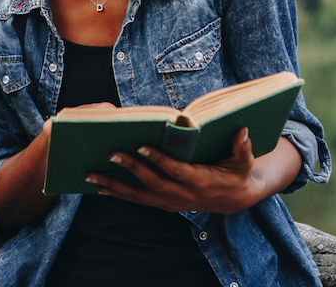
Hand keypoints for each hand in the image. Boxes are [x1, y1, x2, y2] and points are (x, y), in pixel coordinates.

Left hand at [86, 129, 298, 214]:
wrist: (234, 199)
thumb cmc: (237, 172)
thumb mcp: (244, 160)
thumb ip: (242, 147)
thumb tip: (242, 131)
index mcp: (200, 181)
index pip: (175, 171)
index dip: (158, 159)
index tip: (141, 145)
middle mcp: (182, 195)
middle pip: (152, 183)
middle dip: (130, 168)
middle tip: (110, 153)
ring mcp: (171, 202)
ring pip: (139, 196)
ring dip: (115, 186)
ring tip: (92, 176)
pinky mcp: (164, 204)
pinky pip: (138, 200)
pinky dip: (119, 194)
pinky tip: (100, 188)